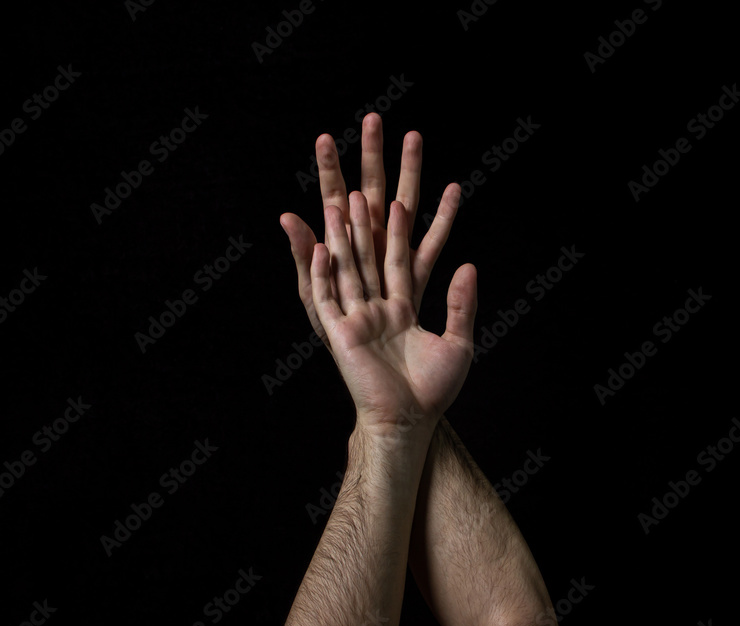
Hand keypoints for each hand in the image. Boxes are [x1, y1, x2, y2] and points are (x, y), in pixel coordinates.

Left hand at [280, 113, 462, 349]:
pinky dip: (443, 219)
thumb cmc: (350, 355)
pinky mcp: (418, 281)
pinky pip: (432, 246)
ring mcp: (396, 263)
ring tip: (415, 137)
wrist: (387, 395)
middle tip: (375, 117)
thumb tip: (286, 216)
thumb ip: (304, 259)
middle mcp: (370, 252)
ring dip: (411, 173)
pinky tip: (453, 191)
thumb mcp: (316, 305)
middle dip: (374, 155)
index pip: (334, 201)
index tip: (325, 136)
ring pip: (406, 207)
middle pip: (374, 192)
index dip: (331, 170)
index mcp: (342, 254)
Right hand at [310, 193, 476, 441]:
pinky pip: (327, 300)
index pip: (399, 262)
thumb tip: (469, 265)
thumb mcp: (458, 343)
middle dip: (363, 227)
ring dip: (341, 241)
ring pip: (345, 272)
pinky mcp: (340, 334)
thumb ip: (460, 304)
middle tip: (358, 191)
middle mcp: (376, 311)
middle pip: (367, 259)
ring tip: (337, 207)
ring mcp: (356, 320)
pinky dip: (324, 275)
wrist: (410, 421)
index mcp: (402, 310)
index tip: (399, 201)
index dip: (399, 233)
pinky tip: (322, 248)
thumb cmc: (434, 391)